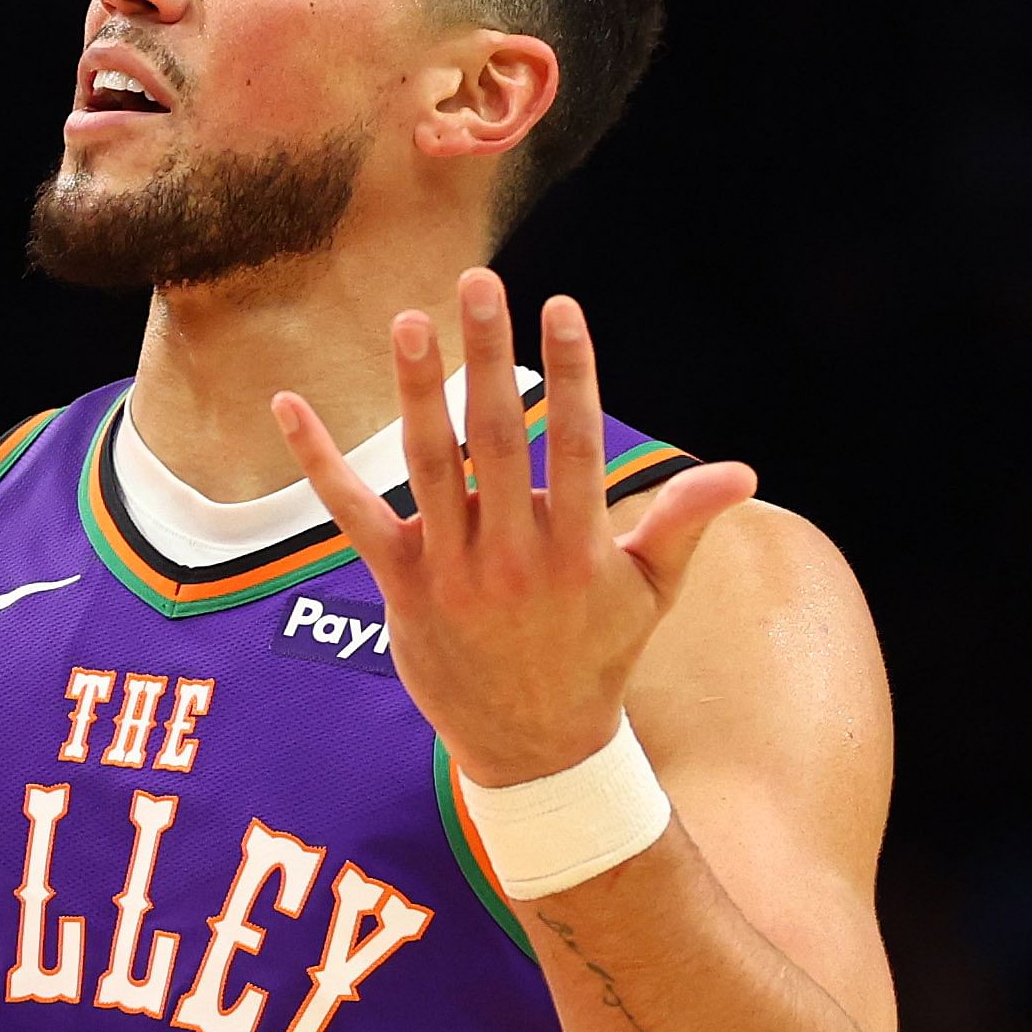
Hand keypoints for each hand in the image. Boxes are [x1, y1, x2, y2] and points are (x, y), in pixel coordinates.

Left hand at [272, 270, 758, 787]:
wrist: (534, 748)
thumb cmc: (598, 655)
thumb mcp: (651, 593)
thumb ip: (683, 522)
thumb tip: (743, 471)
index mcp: (579, 551)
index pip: (578, 445)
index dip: (574, 373)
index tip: (563, 306)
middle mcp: (514, 558)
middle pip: (497, 440)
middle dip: (489, 358)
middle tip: (479, 283)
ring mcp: (453, 573)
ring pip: (429, 467)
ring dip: (415, 392)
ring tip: (410, 323)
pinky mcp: (403, 587)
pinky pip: (353, 516)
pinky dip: (319, 461)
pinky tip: (288, 405)